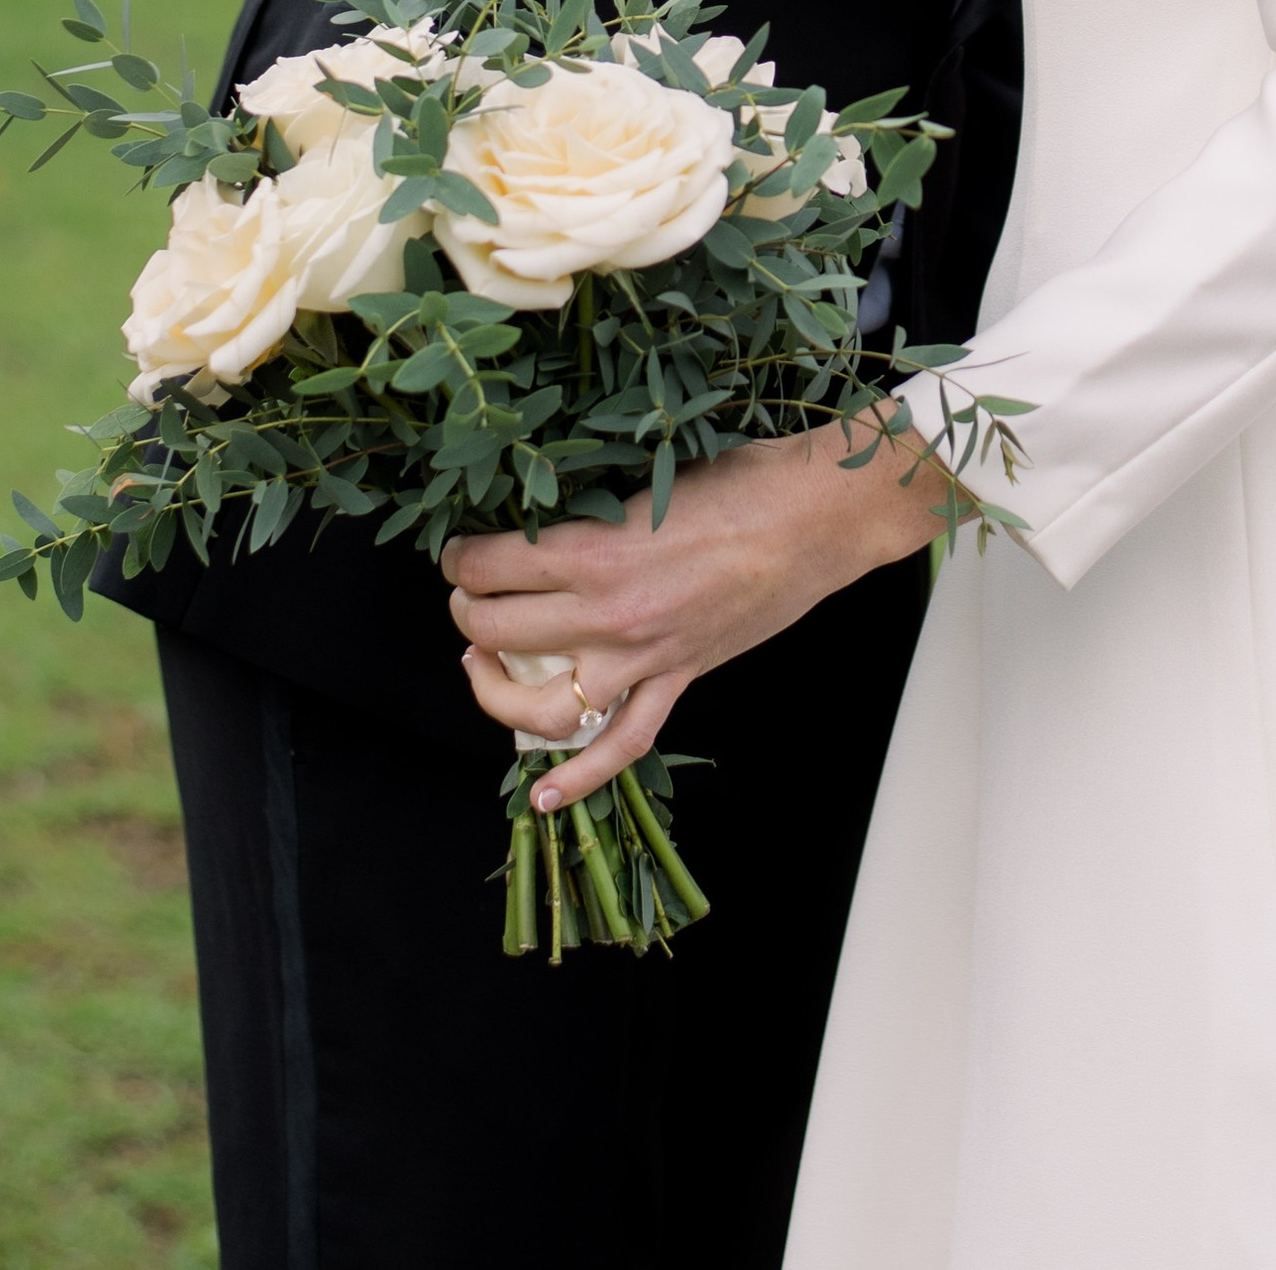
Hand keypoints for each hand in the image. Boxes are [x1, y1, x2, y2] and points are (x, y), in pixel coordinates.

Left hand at [444, 420, 949, 808]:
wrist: (816, 519)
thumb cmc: (741, 480)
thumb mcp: (649, 478)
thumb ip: (592, 507)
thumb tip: (539, 517)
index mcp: (597, 549)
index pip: (493, 566)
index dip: (462, 558)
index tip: (458, 550)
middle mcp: (609, 613)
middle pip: (500, 627)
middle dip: (467, 610)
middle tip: (466, 593)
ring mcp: (644, 658)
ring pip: (543, 705)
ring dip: (494, 690)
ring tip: (478, 661)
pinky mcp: (678, 681)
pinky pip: (622, 745)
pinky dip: (579, 780)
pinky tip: (541, 797)